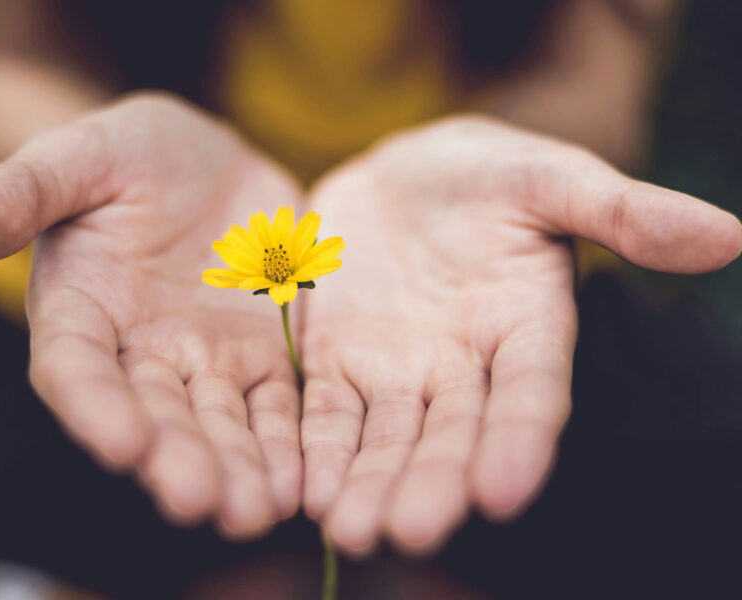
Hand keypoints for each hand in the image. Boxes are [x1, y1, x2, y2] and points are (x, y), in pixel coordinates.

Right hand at [0, 94, 303, 536]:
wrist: (212, 162)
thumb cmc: (135, 154)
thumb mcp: (85, 156)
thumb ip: (27, 191)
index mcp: (83, 309)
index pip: (78, 368)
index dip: (94, 407)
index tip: (122, 444)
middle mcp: (141, 350)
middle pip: (155, 414)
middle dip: (177, 459)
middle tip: (201, 502)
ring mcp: (207, 359)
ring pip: (220, 423)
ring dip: (237, 468)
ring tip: (256, 510)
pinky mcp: (263, 356)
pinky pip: (276, 406)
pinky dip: (287, 443)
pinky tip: (301, 481)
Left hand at [300, 116, 741, 553]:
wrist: (402, 176)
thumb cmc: (486, 174)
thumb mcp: (549, 178)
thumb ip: (622, 211)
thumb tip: (728, 235)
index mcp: (526, 327)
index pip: (531, 393)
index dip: (520, 439)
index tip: (504, 491)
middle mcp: (464, 367)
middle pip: (451, 434)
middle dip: (432, 482)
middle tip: (409, 531)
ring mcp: (397, 371)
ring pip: (386, 438)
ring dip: (369, 484)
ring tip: (351, 529)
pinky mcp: (338, 363)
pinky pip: (326, 413)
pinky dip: (318, 449)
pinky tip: (305, 490)